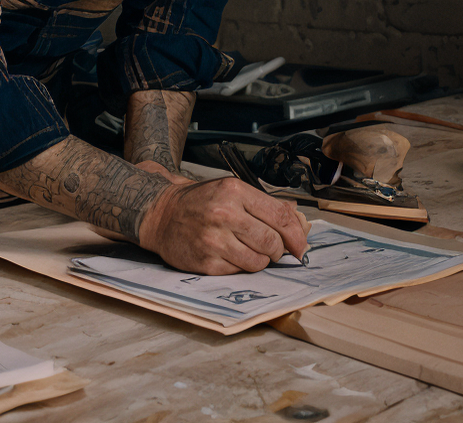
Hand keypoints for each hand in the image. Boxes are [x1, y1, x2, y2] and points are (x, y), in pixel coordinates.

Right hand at [135, 175, 309, 274]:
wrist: (162, 215)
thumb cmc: (201, 203)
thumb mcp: (232, 191)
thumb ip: (265, 205)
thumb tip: (299, 222)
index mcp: (234, 191)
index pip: (279, 216)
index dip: (296, 234)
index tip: (300, 244)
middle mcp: (224, 214)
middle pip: (272, 242)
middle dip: (279, 250)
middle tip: (274, 250)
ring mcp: (214, 240)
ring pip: (258, 261)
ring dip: (261, 260)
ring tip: (250, 251)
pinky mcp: (206, 262)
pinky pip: (238, 271)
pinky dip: (241, 267)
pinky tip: (231, 255)